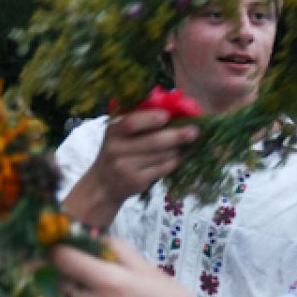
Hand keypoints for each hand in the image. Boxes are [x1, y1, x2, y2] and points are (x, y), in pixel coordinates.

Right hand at [62, 110, 198, 227]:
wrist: (102, 185)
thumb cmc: (118, 153)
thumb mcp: (119, 136)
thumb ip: (138, 123)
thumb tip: (173, 111)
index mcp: (113, 131)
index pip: (132, 122)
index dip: (151, 118)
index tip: (168, 116)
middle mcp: (116, 148)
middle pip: (152, 141)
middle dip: (176, 135)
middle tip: (194, 131)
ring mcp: (125, 166)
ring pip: (161, 155)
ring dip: (178, 149)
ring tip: (188, 144)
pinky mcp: (136, 181)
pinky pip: (162, 169)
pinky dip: (174, 162)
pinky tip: (179, 157)